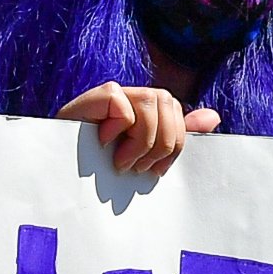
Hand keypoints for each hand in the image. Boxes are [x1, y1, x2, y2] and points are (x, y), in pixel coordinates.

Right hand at [60, 82, 217, 176]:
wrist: (59, 179)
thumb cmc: (99, 173)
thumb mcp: (142, 158)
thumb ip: (176, 136)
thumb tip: (213, 116)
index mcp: (143, 110)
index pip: (177, 112)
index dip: (174, 143)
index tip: (155, 171)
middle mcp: (130, 97)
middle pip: (168, 102)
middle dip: (160, 144)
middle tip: (136, 168)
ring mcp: (113, 94)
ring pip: (152, 101)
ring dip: (140, 142)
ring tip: (120, 162)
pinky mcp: (95, 96)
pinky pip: (122, 103)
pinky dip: (118, 129)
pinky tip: (102, 143)